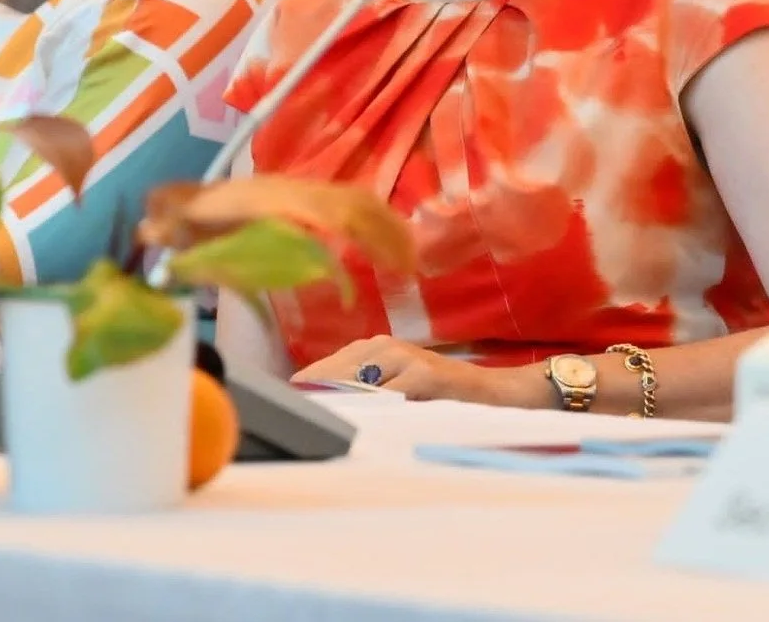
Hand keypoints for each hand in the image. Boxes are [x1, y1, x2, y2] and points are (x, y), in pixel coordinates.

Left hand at [292, 336, 548, 408]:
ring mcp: (405, 357)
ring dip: (331, 401)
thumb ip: (363, 393)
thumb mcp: (397, 390)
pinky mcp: (424, 374)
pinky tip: (351, 422)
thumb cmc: (440, 395)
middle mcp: (385, 346)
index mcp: (374, 348)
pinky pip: (387, 394)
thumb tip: (314, 411)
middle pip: (332, 370)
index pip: (324, 368)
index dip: (300, 388)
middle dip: (308, 394)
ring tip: (306, 419)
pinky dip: (368, 409)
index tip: (275, 408)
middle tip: (282, 417)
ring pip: (355, 381)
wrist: (494, 393)